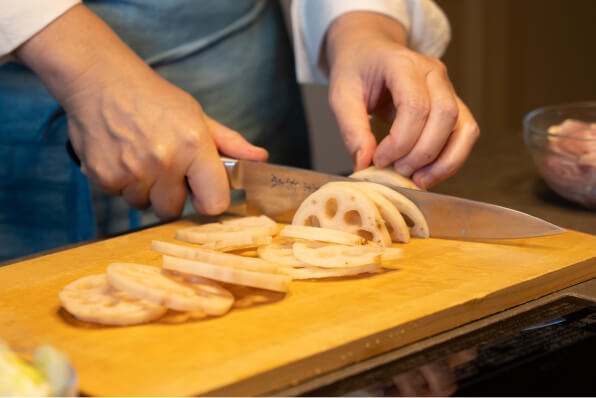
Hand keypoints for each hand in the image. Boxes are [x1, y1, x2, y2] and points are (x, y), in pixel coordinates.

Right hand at [15, 5, 266, 219]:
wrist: (100, 80)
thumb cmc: (153, 98)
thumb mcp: (197, 116)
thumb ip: (229, 143)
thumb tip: (260, 158)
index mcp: (193, 146)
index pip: (214, 203)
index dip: (208, 200)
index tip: (201, 191)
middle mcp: (164, 162)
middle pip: (173, 210)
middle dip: (171, 194)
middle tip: (164, 166)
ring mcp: (131, 172)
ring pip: (145, 206)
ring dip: (144, 190)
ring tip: (140, 158)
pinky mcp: (103, 177)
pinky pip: (120, 197)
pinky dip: (121, 183)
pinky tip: (122, 157)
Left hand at [325, 12, 478, 188]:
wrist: (369, 50)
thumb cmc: (356, 69)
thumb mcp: (341, 96)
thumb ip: (352, 130)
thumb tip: (364, 163)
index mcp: (403, 64)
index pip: (415, 106)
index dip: (399, 141)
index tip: (378, 160)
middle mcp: (433, 73)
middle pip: (444, 116)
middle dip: (420, 154)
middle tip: (395, 171)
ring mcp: (448, 88)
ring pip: (464, 128)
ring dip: (443, 162)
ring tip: (417, 180)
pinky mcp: (453, 105)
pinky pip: (465, 134)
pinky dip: (451, 160)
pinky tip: (428, 174)